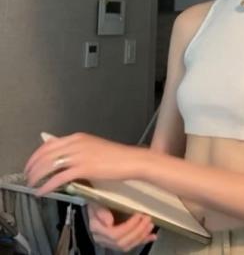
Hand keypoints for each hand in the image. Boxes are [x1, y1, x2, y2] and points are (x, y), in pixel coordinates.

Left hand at [24, 132, 143, 195]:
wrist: (130, 160)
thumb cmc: (114, 156)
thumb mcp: (93, 147)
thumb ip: (77, 150)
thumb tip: (61, 158)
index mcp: (78, 137)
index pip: (48, 144)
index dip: (35, 156)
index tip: (30, 165)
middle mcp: (76, 143)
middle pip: (46, 154)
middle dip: (32, 167)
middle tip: (27, 177)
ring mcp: (80, 155)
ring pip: (49, 166)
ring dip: (37, 177)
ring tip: (32, 185)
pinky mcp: (84, 168)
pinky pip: (59, 178)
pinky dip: (48, 186)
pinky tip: (43, 191)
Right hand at [87, 202, 156, 251]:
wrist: (97, 203)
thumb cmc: (98, 200)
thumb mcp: (97, 201)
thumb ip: (101, 211)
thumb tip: (109, 222)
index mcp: (96, 228)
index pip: (114, 234)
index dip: (129, 226)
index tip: (139, 215)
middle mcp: (102, 238)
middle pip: (121, 242)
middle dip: (137, 231)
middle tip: (147, 218)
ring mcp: (110, 242)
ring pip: (127, 245)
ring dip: (141, 236)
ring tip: (150, 224)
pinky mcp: (118, 242)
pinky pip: (131, 244)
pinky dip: (143, 240)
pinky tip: (152, 236)